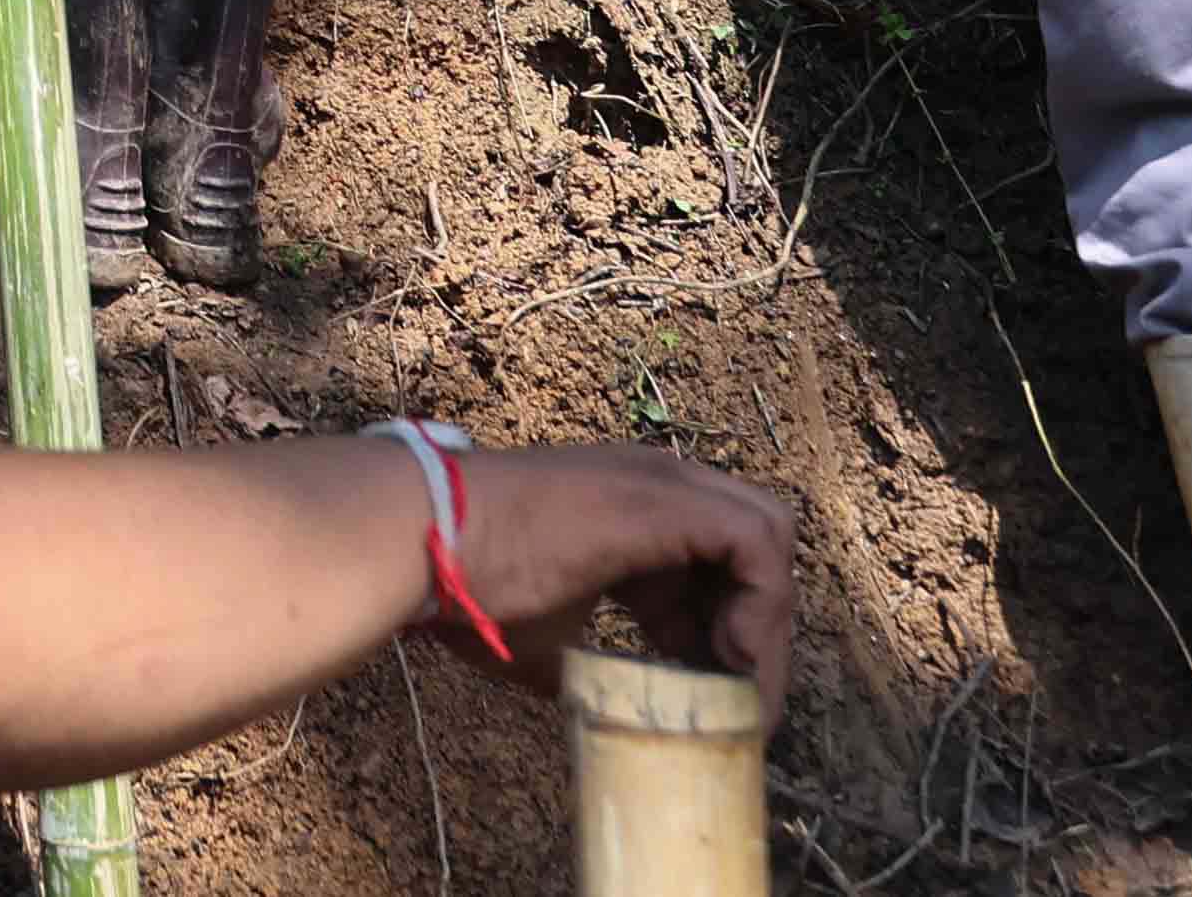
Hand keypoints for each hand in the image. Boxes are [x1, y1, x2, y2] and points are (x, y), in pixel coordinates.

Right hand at [433, 445, 798, 706]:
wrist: (423, 538)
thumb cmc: (469, 584)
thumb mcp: (548, 639)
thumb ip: (589, 663)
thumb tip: (611, 709)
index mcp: (628, 513)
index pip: (713, 563)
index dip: (725, 630)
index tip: (712, 692)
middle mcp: (654, 484)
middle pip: (754, 544)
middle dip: (758, 624)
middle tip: (736, 694)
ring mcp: (661, 484)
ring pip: (767, 536)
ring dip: (768, 618)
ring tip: (740, 681)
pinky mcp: (664, 500)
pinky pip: (756, 543)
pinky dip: (762, 600)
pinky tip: (731, 654)